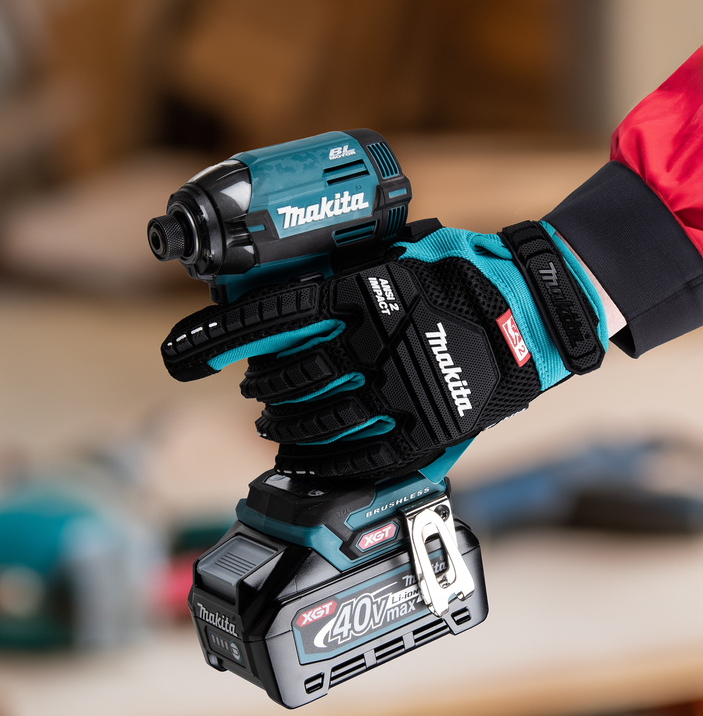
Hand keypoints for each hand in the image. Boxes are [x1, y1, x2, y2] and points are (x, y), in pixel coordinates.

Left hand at [161, 220, 606, 481]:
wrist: (532, 313)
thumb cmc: (459, 276)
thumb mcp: (396, 256)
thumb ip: (341, 273)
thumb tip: (279, 287)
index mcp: (367, 292)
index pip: (274, 315)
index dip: (221, 335)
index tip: (183, 349)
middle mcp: (377, 342)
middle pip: (288, 376)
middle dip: (256, 385)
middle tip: (248, 385)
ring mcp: (400, 391)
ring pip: (315, 420)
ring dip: (279, 424)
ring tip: (269, 420)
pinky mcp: (424, 432)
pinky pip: (356, 456)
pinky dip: (320, 460)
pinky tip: (302, 456)